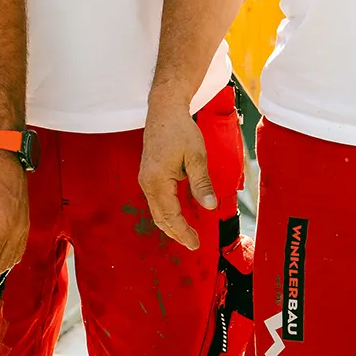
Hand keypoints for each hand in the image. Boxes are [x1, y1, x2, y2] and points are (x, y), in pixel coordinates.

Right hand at [139, 96, 215, 250]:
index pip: (170, 214)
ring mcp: (145, 179)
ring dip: (171, 225)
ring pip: (156, 211)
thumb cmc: (181, 130)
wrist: (164, 111)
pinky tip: (178, 217)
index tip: (196, 243)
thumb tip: (210, 207)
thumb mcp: (197, 156)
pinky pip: (156, 202)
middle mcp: (147, 182)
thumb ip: (202, 183)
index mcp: (158, 180)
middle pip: (160, 217)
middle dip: (176, 233)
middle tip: (194, 244)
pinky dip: (167, 213)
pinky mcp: (148, 176)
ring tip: (187, 235)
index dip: (183, 231)